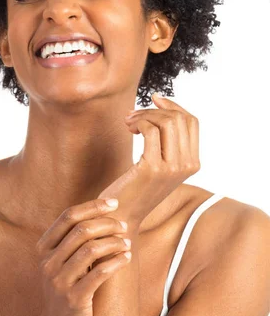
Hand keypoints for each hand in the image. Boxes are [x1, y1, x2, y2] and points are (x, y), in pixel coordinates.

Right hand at [35, 198, 131, 315]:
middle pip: (81, 229)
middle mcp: (48, 262)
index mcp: (44, 248)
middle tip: (125, 226)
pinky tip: (127, 258)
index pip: (68, 216)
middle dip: (107, 223)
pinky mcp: (74, 298)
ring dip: (114, 242)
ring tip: (128, 242)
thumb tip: (99, 210)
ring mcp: (59, 281)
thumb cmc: (66, 288)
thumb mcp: (61, 262)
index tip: (114, 204)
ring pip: (91, 249)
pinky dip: (117, 262)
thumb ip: (72, 239)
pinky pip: (99, 273)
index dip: (93, 206)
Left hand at [97, 93, 200, 228]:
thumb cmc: (136, 186)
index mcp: (193, 163)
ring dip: (144, 115)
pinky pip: (149, 130)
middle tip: (134, 116)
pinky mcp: (152, 168)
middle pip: (179, 118)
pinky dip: (137, 122)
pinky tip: (129, 129)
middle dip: (154, 110)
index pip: (192, 121)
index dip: (173, 105)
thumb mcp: (160, 162)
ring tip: (129, 122)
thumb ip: (168, 139)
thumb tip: (162, 102)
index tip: (154, 100)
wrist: (121, 215)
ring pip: (166, 121)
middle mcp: (187, 166)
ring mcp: (172, 168)